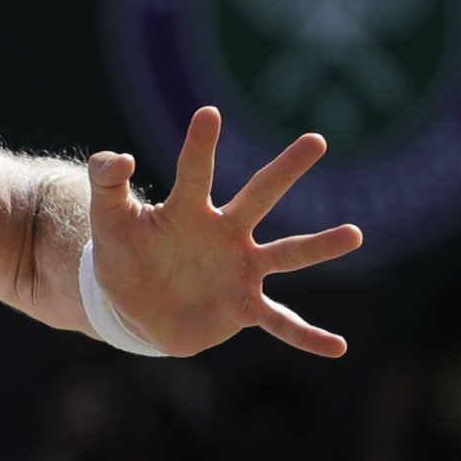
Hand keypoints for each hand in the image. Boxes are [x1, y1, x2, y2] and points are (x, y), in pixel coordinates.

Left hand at [88, 106, 361, 357]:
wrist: (132, 307)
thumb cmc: (124, 255)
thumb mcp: (108, 220)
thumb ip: (106, 184)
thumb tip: (118, 157)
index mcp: (189, 210)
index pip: (195, 171)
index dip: (199, 145)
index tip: (209, 113)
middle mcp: (224, 234)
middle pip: (259, 196)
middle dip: (286, 169)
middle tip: (316, 140)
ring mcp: (239, 270)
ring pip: (285, 253)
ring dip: (319, 246)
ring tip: (354, 234)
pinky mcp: (242, 308)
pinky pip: (280, 322)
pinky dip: (307, 336)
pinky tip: (337, 347)